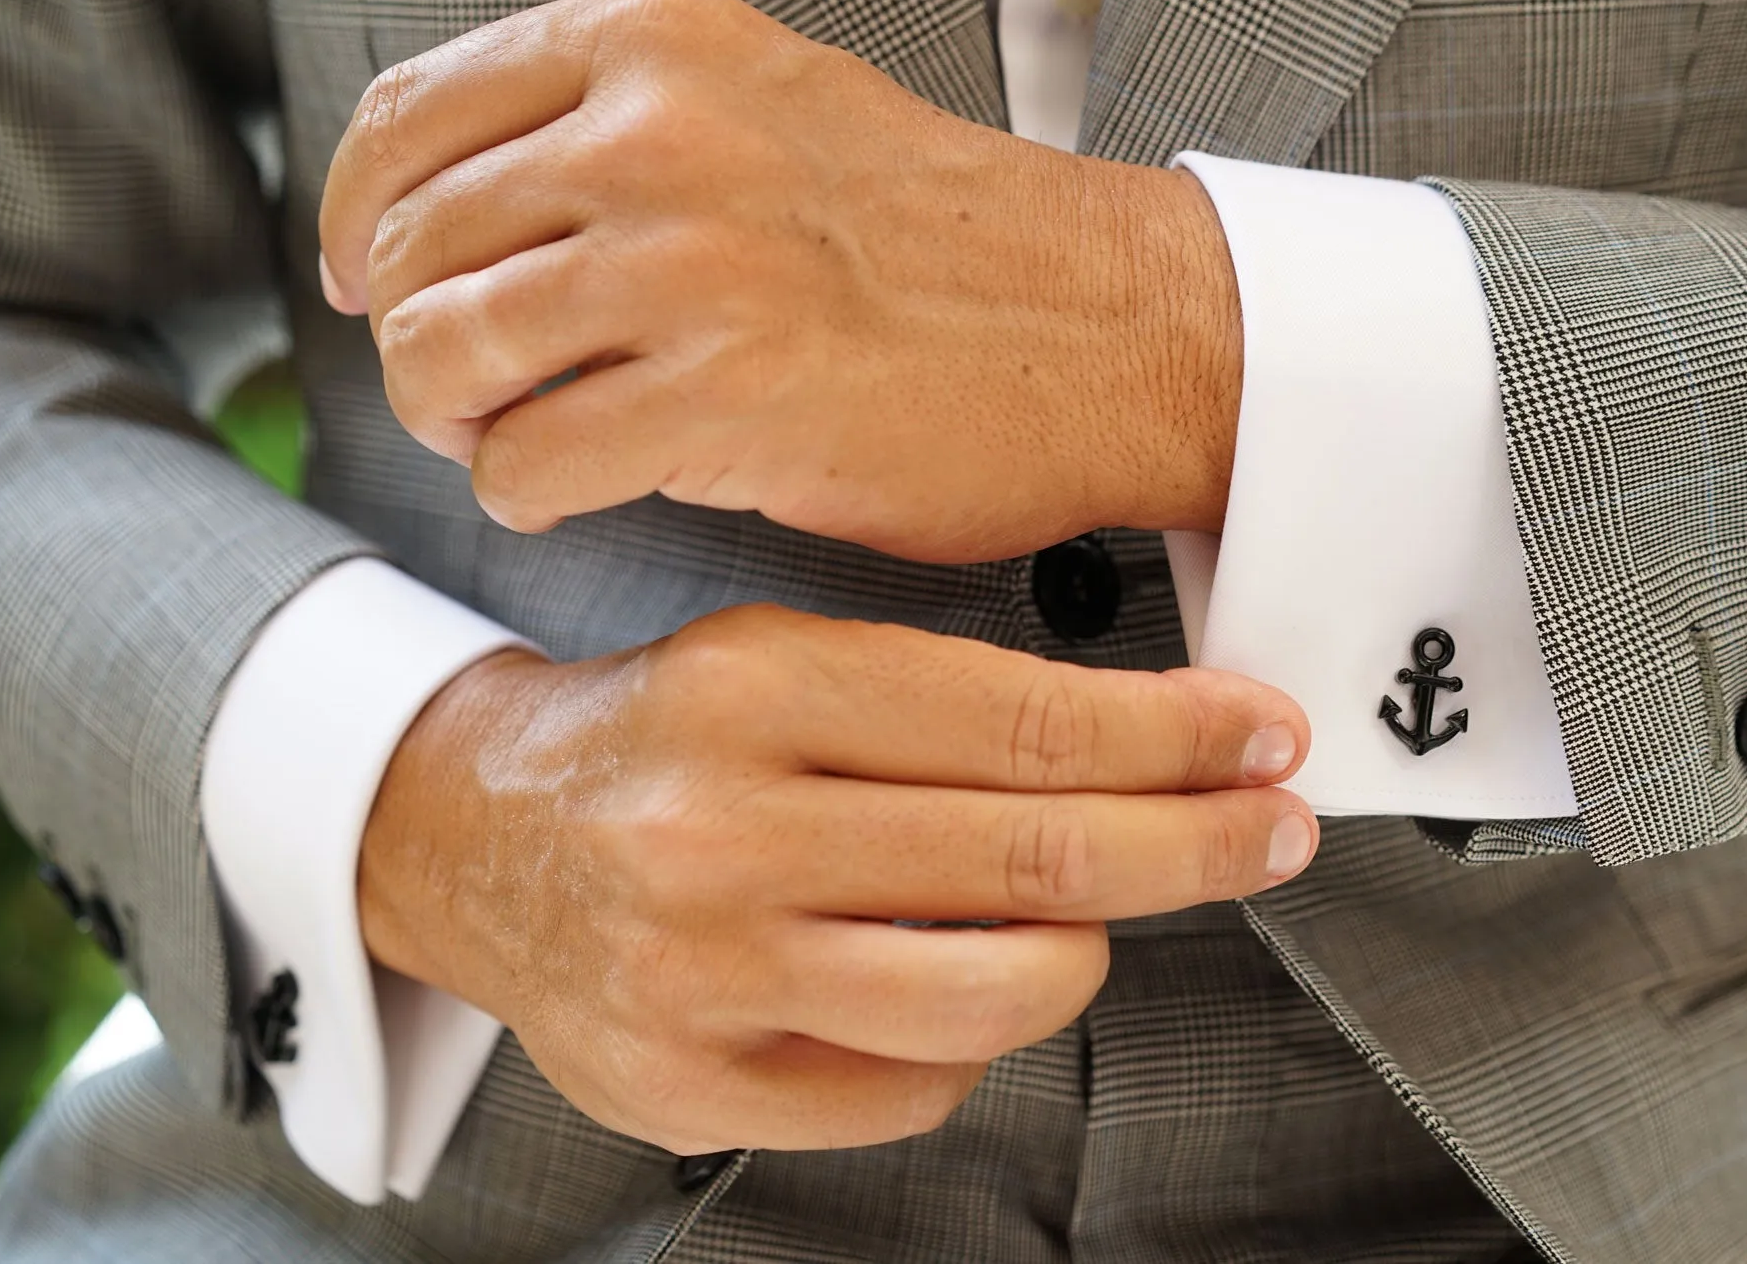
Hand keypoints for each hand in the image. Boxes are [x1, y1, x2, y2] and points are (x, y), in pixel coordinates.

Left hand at [318, 0, 1242, 562]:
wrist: (1113, 328)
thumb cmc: (953, 247)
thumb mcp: (771, 112)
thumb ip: (617, 132)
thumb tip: (463, 213)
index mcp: (661, 49)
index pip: (406, 120)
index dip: (359, 220)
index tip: (373, 278)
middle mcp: (659, 137)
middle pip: (409, 248)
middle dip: (418, 340)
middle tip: (473, 388)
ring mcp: (692, 266)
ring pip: (443, 355)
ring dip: (461, 422)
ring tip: (524, 438)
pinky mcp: (726, 398)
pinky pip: (523, 463)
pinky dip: (527, 494)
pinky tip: (582, 487)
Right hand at [359, 605, 1313, 1152]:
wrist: (474, 834)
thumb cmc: (659, 738)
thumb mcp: (781, 658)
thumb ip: (944, 709)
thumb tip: (1147, 762)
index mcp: (754, 689)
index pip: (1024, 722)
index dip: (1176, 738)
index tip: (1263, 739)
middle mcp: (721, 830)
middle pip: (1035, 857)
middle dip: (1196, 845)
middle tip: (1272, 832)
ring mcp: (702, 973)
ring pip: (993, 993)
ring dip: (1087, 955)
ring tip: (1086, 922)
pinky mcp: (689, 1085)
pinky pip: (911, 1087)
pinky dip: (972, 1038)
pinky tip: (955, 987)